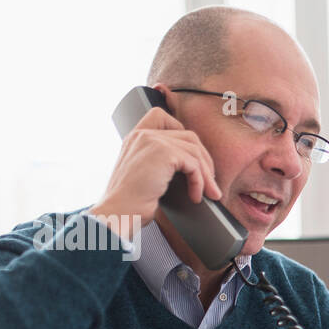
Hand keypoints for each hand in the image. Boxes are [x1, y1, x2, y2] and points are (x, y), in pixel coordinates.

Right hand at [88, 92, 222, 240]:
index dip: (181, 130)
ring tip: (209, 193)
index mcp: (135, 137)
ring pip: (194, 151)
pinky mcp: (163, 153)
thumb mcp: (143, 174)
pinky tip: (195, 196)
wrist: (119, 213)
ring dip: (206, 175)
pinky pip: (194, 164)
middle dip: (204, 160)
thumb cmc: (131, 202)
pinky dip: (199, 182)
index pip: (161, 116)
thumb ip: (159, 161)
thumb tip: (193, 166)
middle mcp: (142, 135)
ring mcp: (152, 141)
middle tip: (210, 182)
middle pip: (188, 136)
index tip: (191, 155)